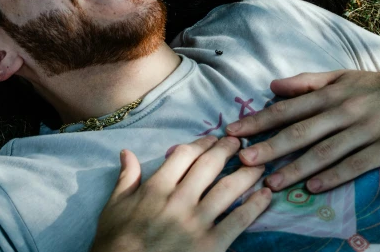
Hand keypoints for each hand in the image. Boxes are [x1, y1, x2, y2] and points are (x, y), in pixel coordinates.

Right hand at [91, 136, 270, 251]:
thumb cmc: (116, 242)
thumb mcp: (114, 207)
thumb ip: (126, 178)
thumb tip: (127, 152)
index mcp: (156, 187)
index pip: (185, 155)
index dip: (202, 143)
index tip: (214, 138)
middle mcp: (179, 199)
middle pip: (209, 165)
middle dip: (228, 150)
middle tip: (243, 143)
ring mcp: (196, 222)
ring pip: (228, 188)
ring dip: (246, 172)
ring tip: (260, 163)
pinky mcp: (211, 246)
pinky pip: (238, 220)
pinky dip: (255, 206)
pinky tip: (265, 195)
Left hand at [226, 70, 379, 193]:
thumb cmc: (372, 87)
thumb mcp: (341, 77)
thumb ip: (306, 82)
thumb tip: (271, 86)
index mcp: (330, 94)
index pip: (287, 109)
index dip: (259, 120)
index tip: (234, 131)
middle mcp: (343, 112)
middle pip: (301, 132)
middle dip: (270, 147)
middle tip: (244, 160)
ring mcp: (363, 132)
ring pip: (324, 153)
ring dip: (296, 168)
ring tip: (271, 182)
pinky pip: (354, 166)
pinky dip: (333, 177)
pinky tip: (311, 188)